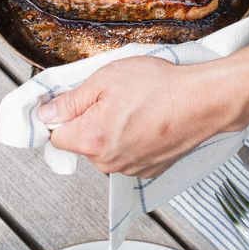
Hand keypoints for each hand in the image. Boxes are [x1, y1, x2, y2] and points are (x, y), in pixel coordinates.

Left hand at [39, 57, 226, 178]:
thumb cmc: (159, 86)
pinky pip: (127, 156)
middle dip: (89, 121)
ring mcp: (130, 169)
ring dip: (111, 131)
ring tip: (134, 107)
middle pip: (81, 143)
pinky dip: (131, 140)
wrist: (202, 101)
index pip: (55, 136)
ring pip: (105, 150)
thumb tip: (46, 114)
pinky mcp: (149, 171)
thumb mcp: (105, 79)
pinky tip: (146, 120)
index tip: (72, 103)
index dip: (60, 116)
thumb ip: (70, 100)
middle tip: (111, 97)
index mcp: (91, 139)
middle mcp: (108, 162)